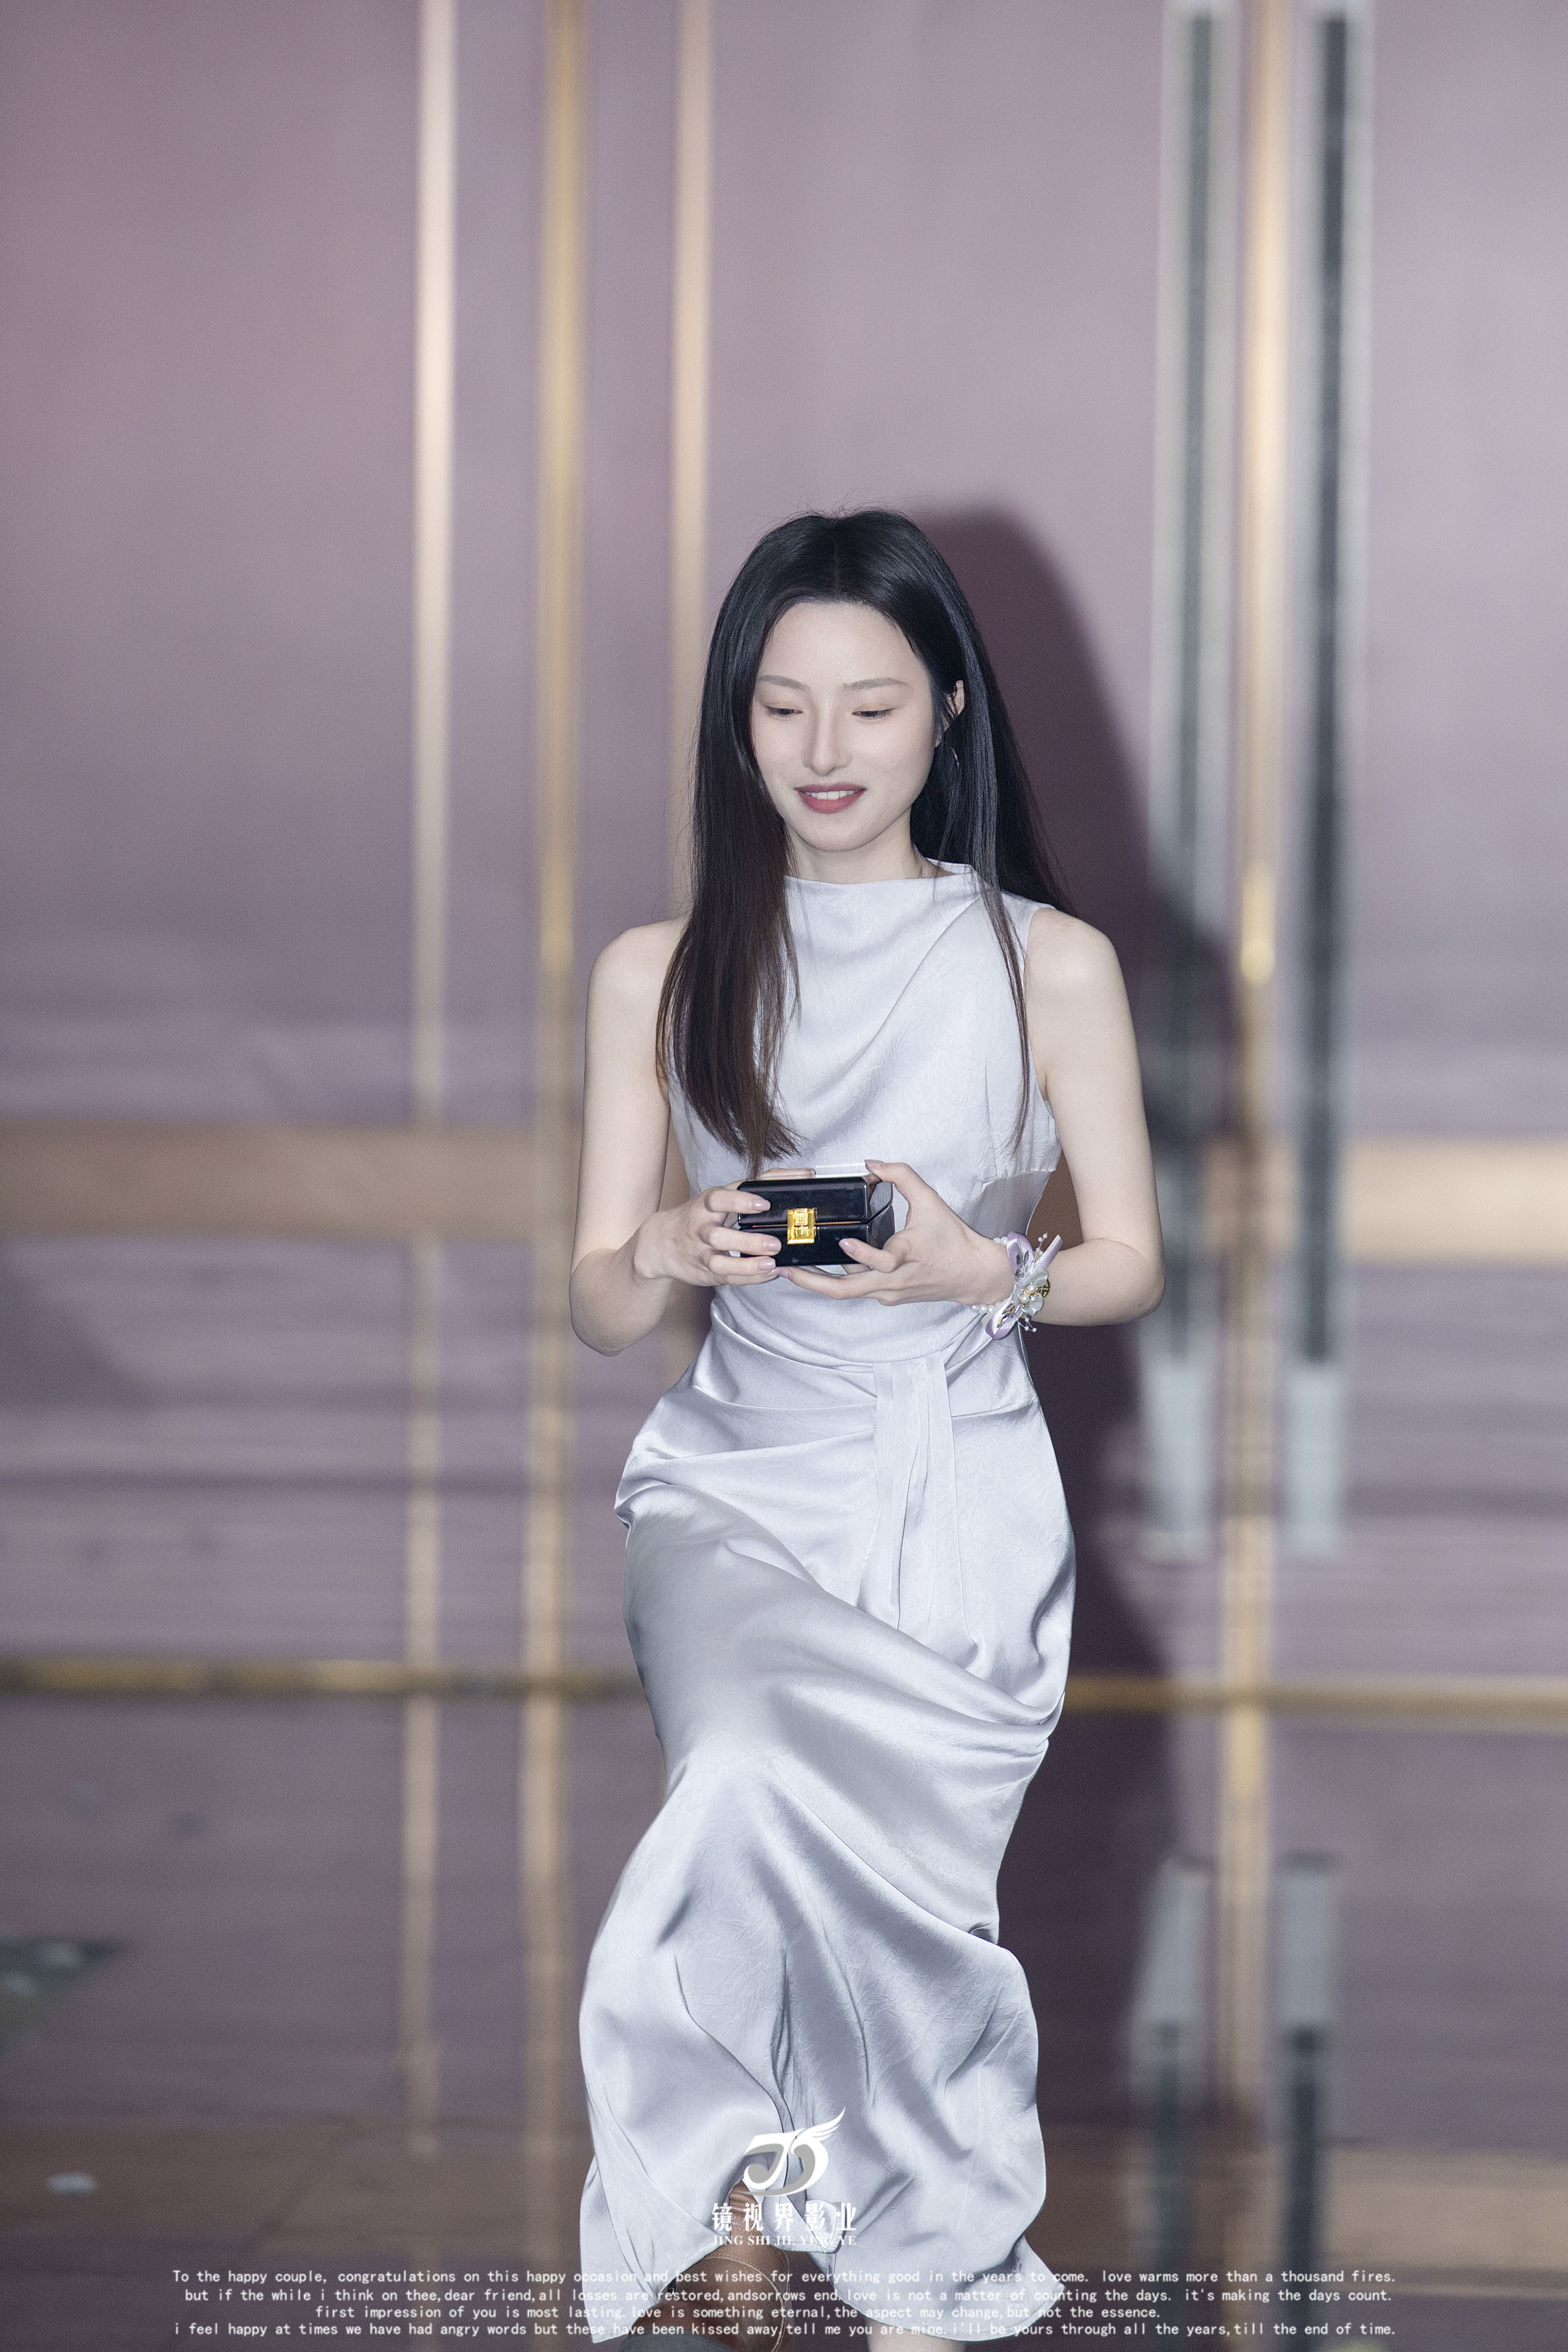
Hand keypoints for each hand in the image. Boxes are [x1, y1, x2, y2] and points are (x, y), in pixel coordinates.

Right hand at [630, 1167, 812, 1289]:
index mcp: (708, 1204)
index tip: (764, 1204)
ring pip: (720, 1261)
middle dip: (747, 1241)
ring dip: (746, 1264)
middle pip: (720, 1234)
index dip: (740, 1201)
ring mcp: (702, 1252)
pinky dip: (747, 1277)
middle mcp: (701, 1227)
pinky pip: (726, 1277)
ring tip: (771, 1264)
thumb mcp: (725, 1195)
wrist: (661, 1243)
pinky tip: (768, 1274)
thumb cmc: (703, 1215)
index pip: (720, 1198)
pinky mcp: (705, 1271)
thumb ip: (762, 1183)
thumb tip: (806, 1173)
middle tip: (775, 1243)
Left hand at [784, 1160, 1013, 1307]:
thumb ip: (902, 1175)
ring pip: (848, 1293)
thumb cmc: (953, 1240)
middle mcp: (893, 1281)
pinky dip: (839, 1281)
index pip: (882, 1261)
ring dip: (819, 1283)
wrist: (974, 1275)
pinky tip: (819, 1271)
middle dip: (813, 1283)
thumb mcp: (931, 1200)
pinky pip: (859, 1290)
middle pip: (847, 1291)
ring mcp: (889, 1293)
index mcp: (906, 1257)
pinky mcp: (889, 1297)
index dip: (862, 1254)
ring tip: (791, 1271)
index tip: (844, 1241)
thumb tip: (872, 1163)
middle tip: (786, 1270)